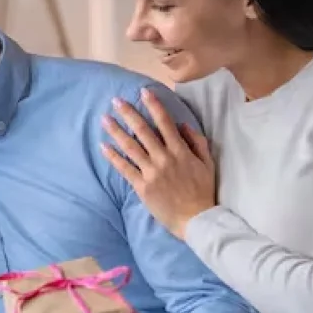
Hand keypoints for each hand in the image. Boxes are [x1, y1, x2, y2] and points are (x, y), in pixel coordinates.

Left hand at [101, 88, 216, 239]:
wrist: (196, 219)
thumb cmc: (203, 191)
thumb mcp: (208, 163)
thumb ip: (197, 142)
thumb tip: (183, 124)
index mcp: (180, 151)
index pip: (165, 122)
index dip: (153, 105)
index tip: (143, 92)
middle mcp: (164, 158)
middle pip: (143, 131)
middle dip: (129, 114)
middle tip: (116, 101)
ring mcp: (151, 172)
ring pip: (130, 147)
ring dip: (116, 132)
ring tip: (104, 119)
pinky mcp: (142, 187)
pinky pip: (125, 169)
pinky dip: (113, 157)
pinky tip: (104, 146)